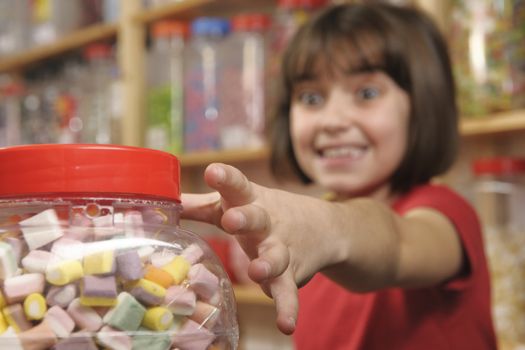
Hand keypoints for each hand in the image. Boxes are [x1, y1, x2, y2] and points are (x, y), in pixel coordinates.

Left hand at [181, 163, 337, 333]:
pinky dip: (288, 307)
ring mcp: (280, 248)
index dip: (226, 178)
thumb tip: (164, 201)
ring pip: (274, 256)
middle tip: (232, 219)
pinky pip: (288, 292)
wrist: (322, 227)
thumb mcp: (236, 203)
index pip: (237, 185)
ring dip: (267, 264)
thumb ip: (201, 204)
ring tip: (257, 272)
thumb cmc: (264, 212)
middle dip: (244, 218)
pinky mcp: (291, 274)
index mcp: (249, 201)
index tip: (213, 170)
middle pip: (256, 218)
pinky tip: (286, 324)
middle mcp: (266, 222)